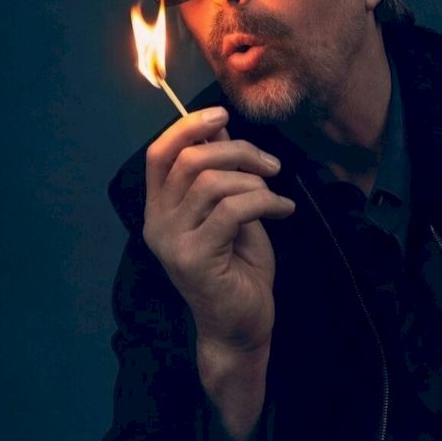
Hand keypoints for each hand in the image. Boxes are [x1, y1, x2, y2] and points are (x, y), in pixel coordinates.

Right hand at [143, 105, 294, 354]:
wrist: (241, 326)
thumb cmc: (238, 267)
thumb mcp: (230, 209)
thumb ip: (220, 171)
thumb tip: (217, 126)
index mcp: (160, 208)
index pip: (159, 154)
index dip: (187, 126)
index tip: (222, 114)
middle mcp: (157, 223)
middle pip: (189, 160)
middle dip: (237, 151)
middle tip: (271, 164)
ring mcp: (172, 242)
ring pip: (212, 181)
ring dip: (253, 180)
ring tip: (274, 194)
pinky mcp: (195, 259)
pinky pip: (232, 210)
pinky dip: (266, 201)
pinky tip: (284, 210)